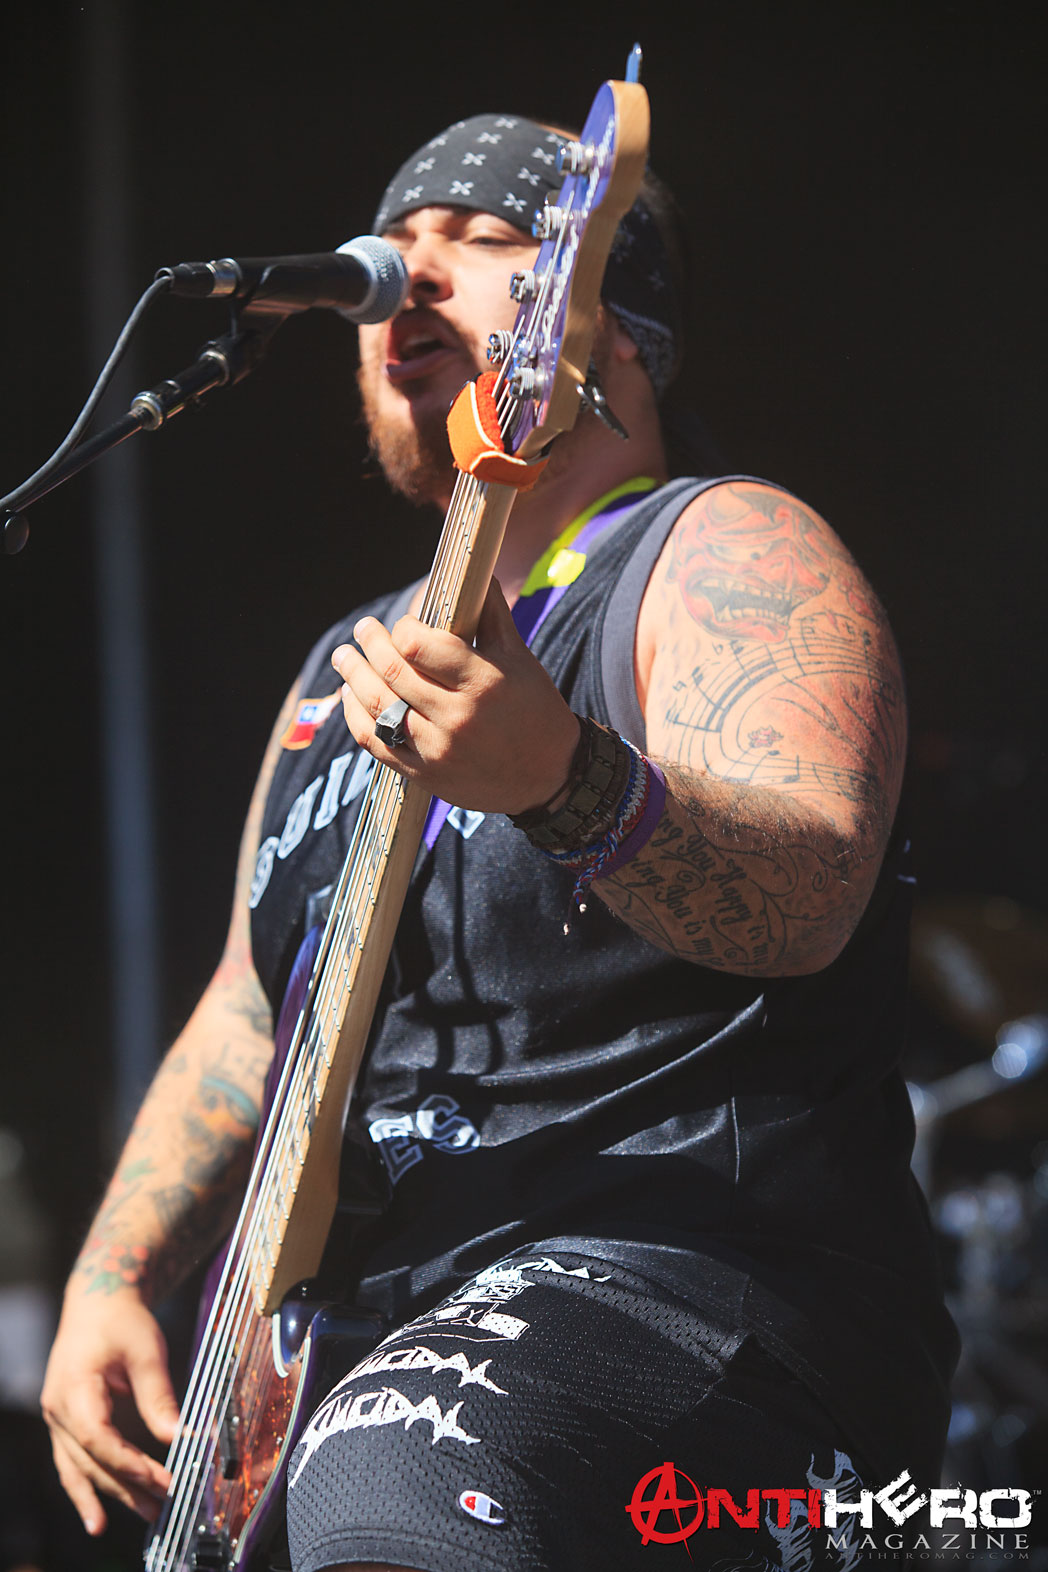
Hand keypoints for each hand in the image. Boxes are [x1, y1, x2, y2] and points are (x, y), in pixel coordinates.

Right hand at [41, 1286, 178, 1533]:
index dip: (129, 1463)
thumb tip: (183, 1436)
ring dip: (110, 1495)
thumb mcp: (146, 1350)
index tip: (162, 1478)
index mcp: (74, 1387)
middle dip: (127, 1486)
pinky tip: (99, 1518)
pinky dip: (86, 1490)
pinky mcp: (66, 1423)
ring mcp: (58, 1419)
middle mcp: (58, 1409)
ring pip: (80, 1468)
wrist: (97, 1300)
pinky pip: (73, 1464)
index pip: (98, 1438)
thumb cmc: (121, 1320)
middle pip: (90, 1460)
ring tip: (145, 1516)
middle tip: (164, 1505)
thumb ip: (159, 1396)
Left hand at [332, 577, 579, 814]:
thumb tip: (478, 572)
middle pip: (393, 672)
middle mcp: (458, 716)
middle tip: (362, 629)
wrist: (551, 777)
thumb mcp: (521, 660)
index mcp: (483, 681)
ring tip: (344, 658)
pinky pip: (377, 743)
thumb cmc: (536, 711)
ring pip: (378, 707)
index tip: (403, 625)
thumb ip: (493, 616)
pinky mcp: (426, 775)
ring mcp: (438, 749)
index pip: (419, 645)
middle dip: (370, 644)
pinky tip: (351, 698)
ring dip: (353, 678)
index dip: (403, 629)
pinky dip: (356, 718)